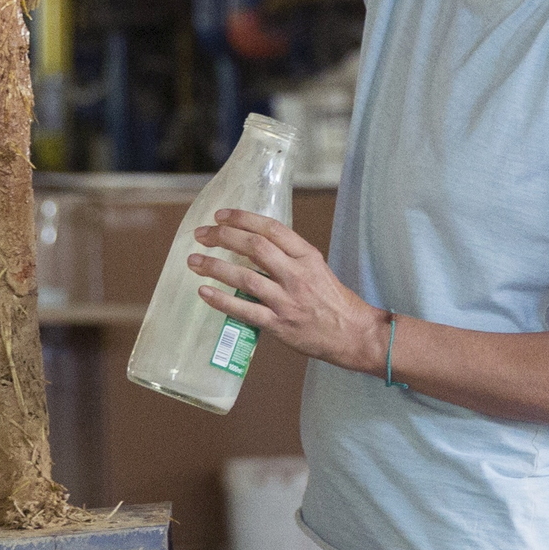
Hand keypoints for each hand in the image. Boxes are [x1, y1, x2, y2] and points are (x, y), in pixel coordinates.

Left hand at [190, 208, 385, 373]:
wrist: (354, 334)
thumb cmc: (335, 301)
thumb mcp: (317, 268)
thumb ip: (289, 257)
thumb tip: (255, 247)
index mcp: (307, 256)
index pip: (270, 228)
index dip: (242, 218)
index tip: (220, 215)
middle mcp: (296, 274)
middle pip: (253, 246)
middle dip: (222, 236)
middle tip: (201, 235)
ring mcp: (287, 299)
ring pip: (244, 276)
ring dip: (215, 267)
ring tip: (194, 261)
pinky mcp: (279, 324)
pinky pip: (245, 310)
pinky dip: (222, 300)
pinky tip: (205, 292)